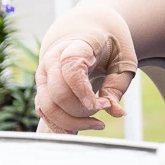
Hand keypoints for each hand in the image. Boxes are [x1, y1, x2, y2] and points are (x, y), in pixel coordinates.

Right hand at [34, 8, 137, 133]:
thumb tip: (116, 113)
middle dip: (83, 110)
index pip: (71, 70)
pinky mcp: (41, 90)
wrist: (87, 33)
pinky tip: (78, 131)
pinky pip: (44, 113)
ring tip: (99, 124)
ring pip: (48, 107)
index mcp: (74, 45)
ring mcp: (43, 76)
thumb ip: (118, 85)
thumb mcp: (122, 58)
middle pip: (58, 94)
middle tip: (106, 108)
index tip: (102, 106)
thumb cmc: (108, 45)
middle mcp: (52, 60)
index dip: (83, 91)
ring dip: (72, 122)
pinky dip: (60, 126)